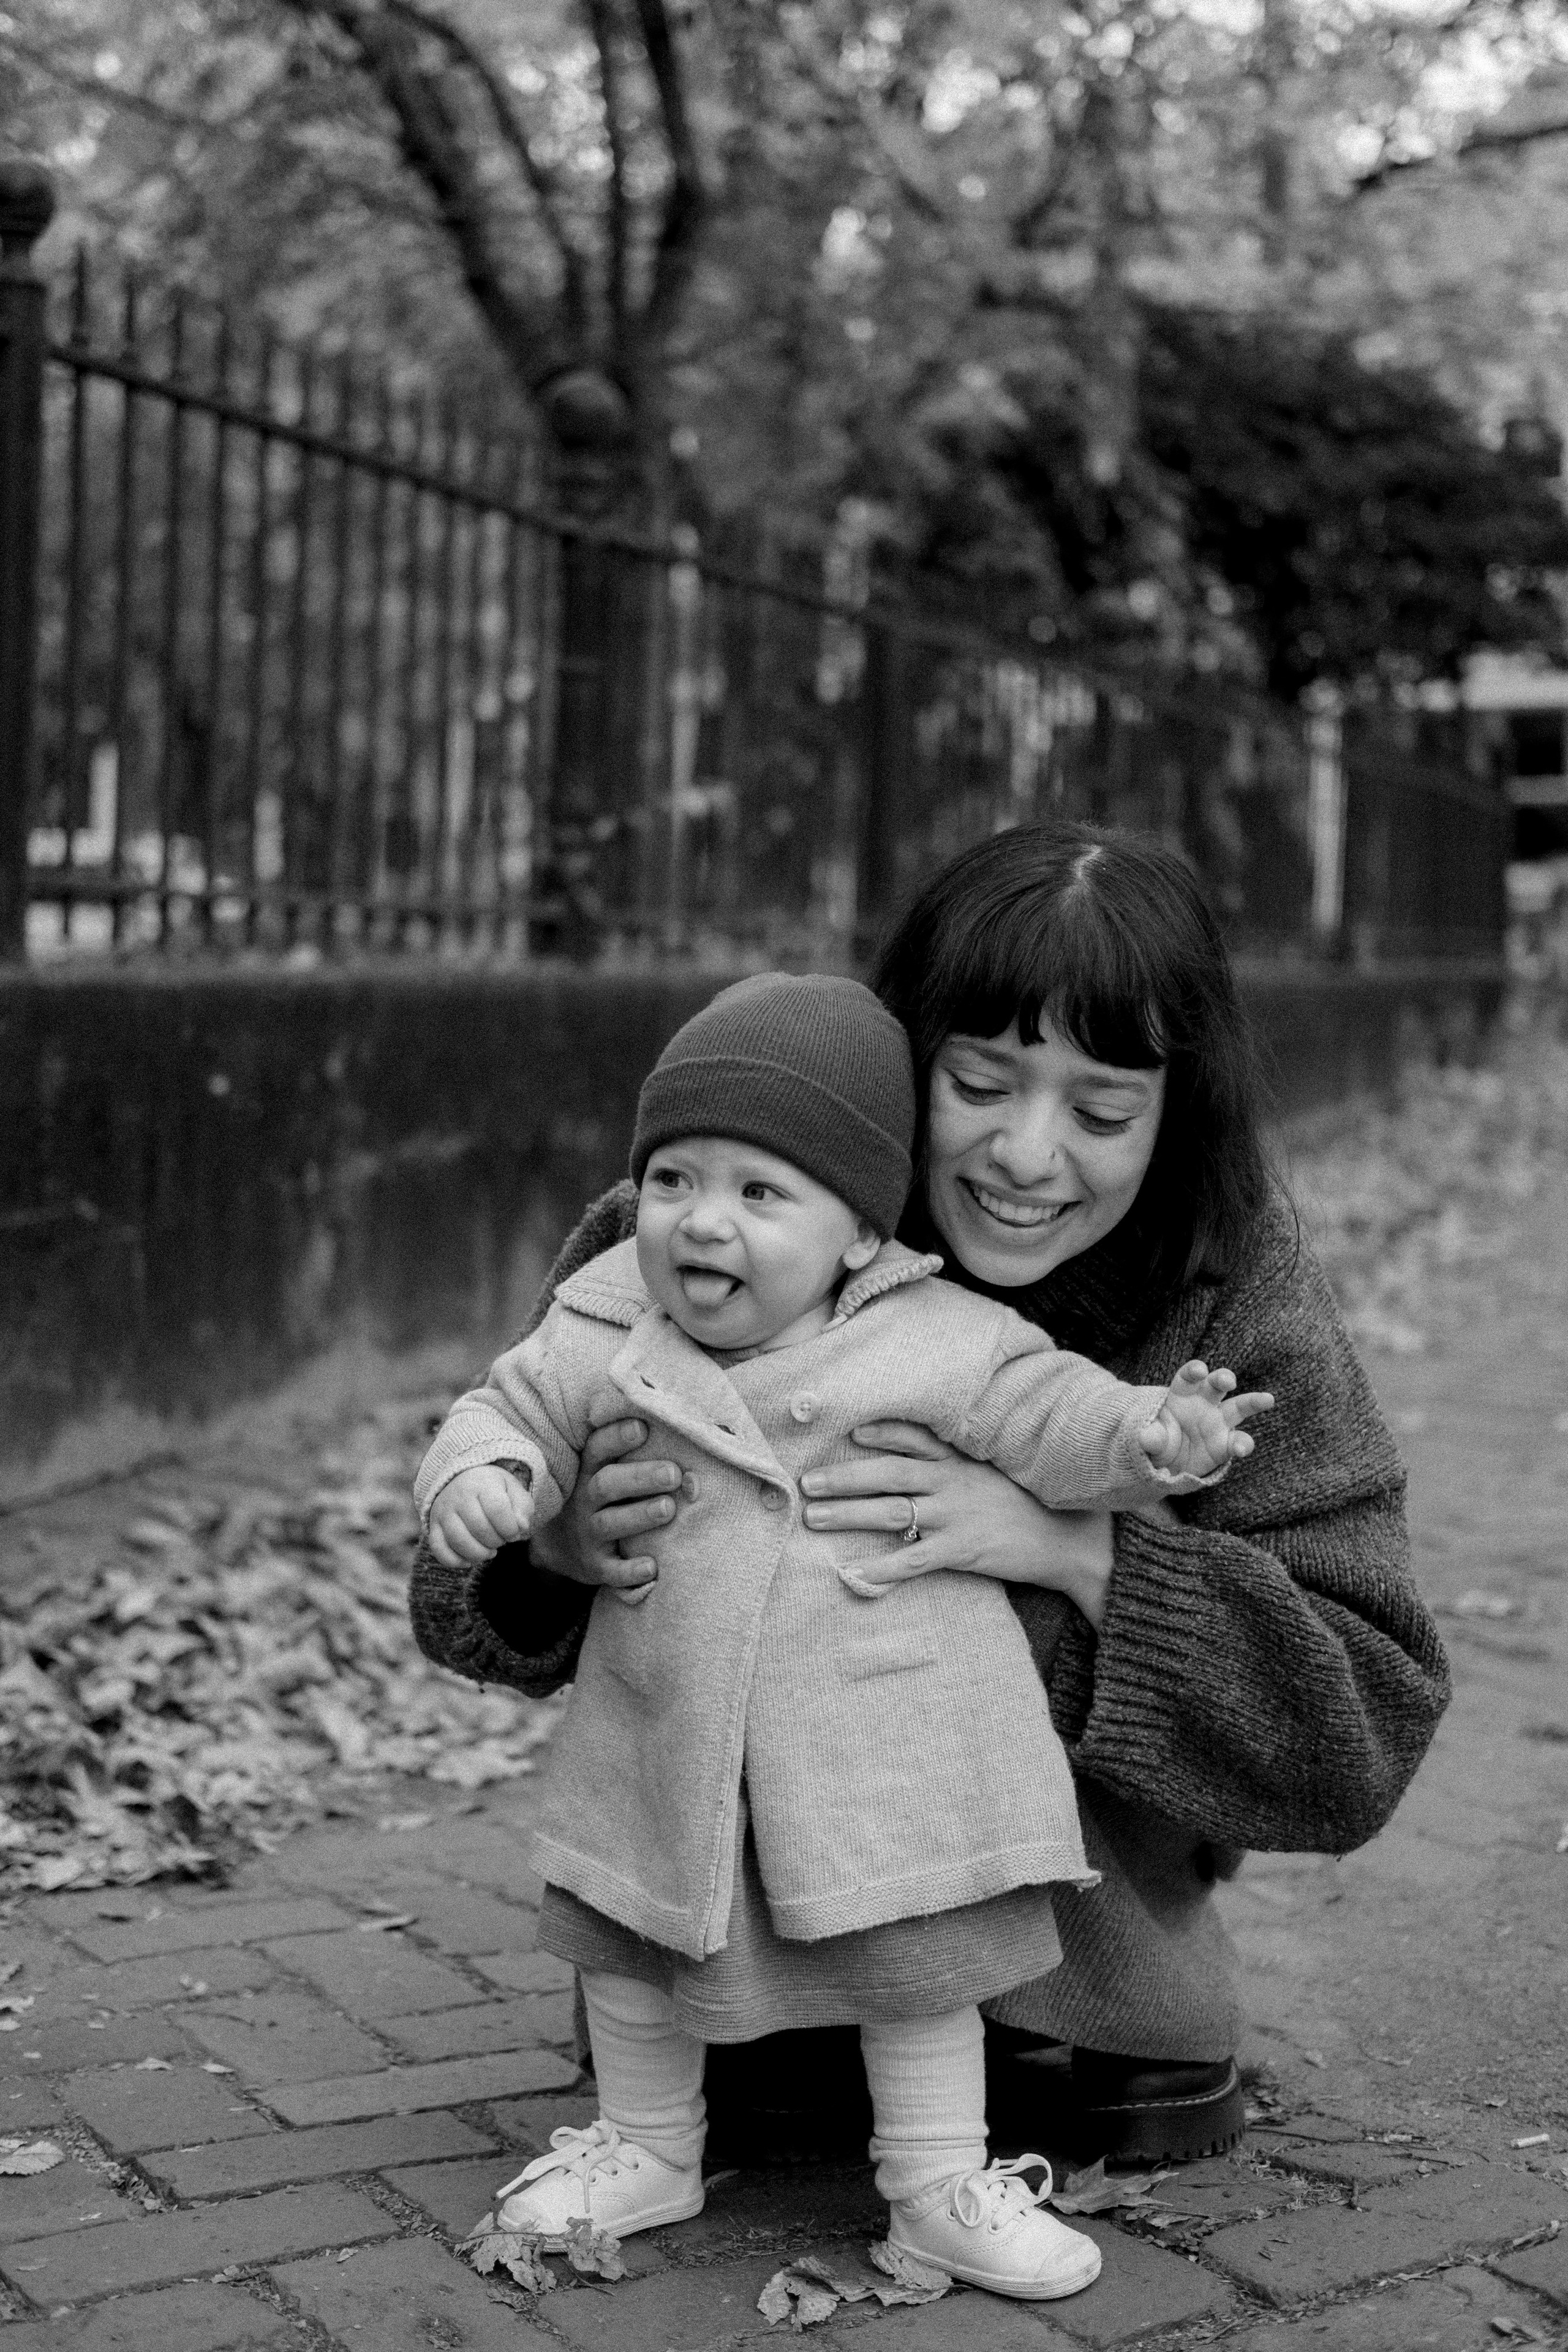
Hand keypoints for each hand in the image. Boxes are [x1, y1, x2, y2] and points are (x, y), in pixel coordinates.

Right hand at [428, 1464, 533, 1568]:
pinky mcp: (433, 1526)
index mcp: (482, 1483)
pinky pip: (438, 1549)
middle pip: (479, 1528)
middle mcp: (458, 1496)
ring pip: (459, 1541)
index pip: (497, 1509)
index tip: (514, 1532)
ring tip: (489, 1551)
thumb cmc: (492, 1489)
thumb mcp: (513, 1490)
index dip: (510, 1528)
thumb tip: (521, 1527)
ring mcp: (443, 1512)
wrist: (460, 1479)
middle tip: (501, 1539)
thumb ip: (523, 1507)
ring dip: (479, 1554)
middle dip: (497, 1541)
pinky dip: (456, 1561)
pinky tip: (469, 1560)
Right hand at [531, 1383, 683, 1595]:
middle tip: (674, 1473)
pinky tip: (653, 1567)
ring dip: (640, 1516)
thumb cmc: (599, 1496)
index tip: (643, 1427)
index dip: (617, 1437)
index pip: (597, 1449)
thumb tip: (679, 1417)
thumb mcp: (600, 1469)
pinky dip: (630, 1571)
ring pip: (611, 1524)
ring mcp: (588, 1534)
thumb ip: (629, 1450)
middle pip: (608, 1485)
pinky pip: (611, 1571)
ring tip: (669, 1508)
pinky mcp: (595, 1566)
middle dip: (641, 1477)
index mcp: (588, 1471)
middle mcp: (585, 1501)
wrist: (559, 1547)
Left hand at [799, 1422, 1115, 1627]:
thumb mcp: (998, 1470)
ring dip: (848, 1515)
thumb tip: (924, 1462)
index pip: (914, 1437)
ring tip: (814, 1518)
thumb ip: (962, 1461)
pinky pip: (912, 1560)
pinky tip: (852, 1575)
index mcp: (962, 1460)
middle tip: (807, 1482)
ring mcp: (956, 1516)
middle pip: (888, 1474)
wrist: (1069, 1540)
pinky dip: (880, 1569)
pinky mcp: (962, 1551)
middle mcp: (953, 1482)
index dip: (880, 1433)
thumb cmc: (1029, 1503)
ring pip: (891, 1512)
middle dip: (844, 1477)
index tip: (848, 1432)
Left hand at [1141, 1361, 1274, 1478]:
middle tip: (1227, 1380)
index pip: (1188, 1377)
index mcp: (1181, 1394)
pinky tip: (1241, 1449)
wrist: (1166, 1463)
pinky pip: (1239, 1441)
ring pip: (1239, 1406)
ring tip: (1267, 1399)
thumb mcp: (1149, 1440)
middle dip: (1223, 1378)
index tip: (1199, 1371)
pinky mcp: (1226, 1443)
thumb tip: (1148, 1437)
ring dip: (1253, 1401)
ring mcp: (1218, 1422)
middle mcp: (1203, 1403)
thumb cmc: (1158, 1442)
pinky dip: (1243, 1444)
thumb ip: (1150, 1437)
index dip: (1194, 1371)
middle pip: (1216, 1384)